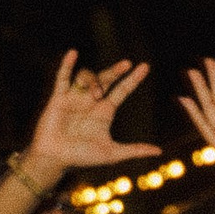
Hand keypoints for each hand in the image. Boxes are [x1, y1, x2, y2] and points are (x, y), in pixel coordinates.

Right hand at [24, 52, 158, 183]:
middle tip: (127, 64)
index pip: (122, 90)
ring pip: (86, 77)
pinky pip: (62, 78)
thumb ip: (134, 150)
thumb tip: (159, 151)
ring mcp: (75, 98)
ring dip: (93, 81)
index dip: (133, 79)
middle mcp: (91, 101)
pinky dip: (67, 65)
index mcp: (105, 111)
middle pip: (106, 79)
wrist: (55, 160)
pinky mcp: (58, 98)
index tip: (145, 66)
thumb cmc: (82, 156)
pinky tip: (73, 53)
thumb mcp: (112, 153)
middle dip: (116, 71)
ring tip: (97, 94)